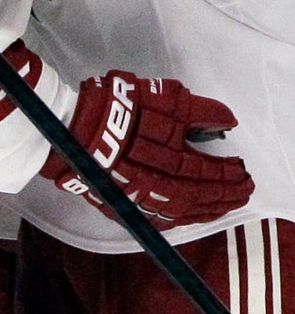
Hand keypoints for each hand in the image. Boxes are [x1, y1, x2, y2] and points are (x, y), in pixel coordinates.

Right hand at [40, 71, 253, 228]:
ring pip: (179, 211)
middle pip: (197, 196)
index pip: (207, 172)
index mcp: (169, 159)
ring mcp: (136, 198)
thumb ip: (198, 110)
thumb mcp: (162, 96)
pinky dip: (178, 217)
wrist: (69, 123)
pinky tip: (187, 213)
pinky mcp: (119, 203)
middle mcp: (156, 186)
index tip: (244, 171)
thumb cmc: (118, 105)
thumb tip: (228, 121)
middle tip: (242, 192)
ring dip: (205, 210)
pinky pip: (158, 217)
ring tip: (222, 206)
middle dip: (223, 195)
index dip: (229, 173)